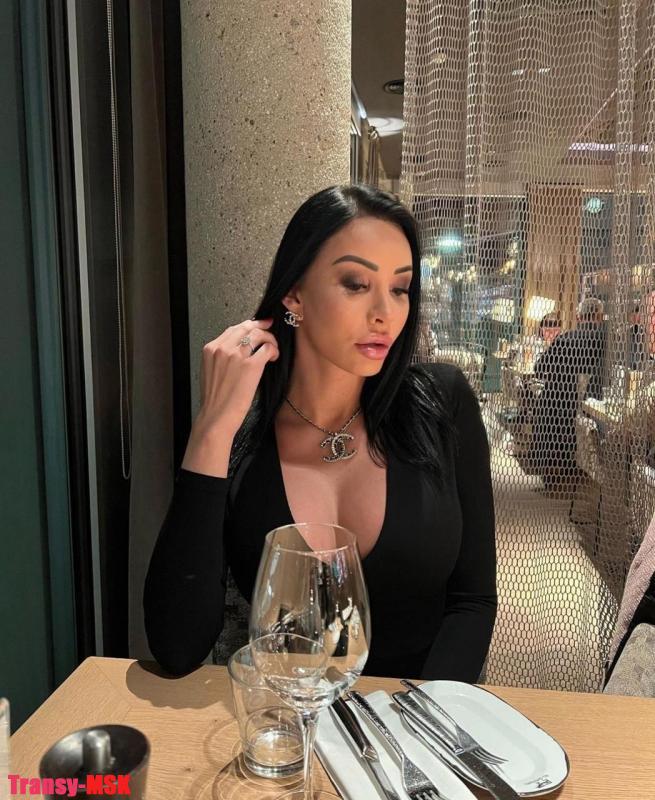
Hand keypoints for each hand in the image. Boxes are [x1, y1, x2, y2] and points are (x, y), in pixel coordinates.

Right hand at [182, 318, 278, 475]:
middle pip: (246, 327)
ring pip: (258, 334)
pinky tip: (273, 358)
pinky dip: (273, 350)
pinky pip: (267, 348)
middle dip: (261, 327)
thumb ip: (221, 357)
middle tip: (270, 331)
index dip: (248, 325)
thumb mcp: (211, 371)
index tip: (258, 326)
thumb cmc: (215, 399)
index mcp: (210, 349)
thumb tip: (239, 348)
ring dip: (269, 339)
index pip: (232, 329)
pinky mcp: (251, 365)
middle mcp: (222, 348)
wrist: (216, 416)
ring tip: (273, 349)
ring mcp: (236, 355)